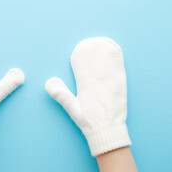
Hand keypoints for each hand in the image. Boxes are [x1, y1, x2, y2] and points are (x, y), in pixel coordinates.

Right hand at [45, 37, 130, 155]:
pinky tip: (114, 50)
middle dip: (94, 48)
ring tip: (101, 41)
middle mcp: (103, 80)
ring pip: (110, 59)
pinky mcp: (122, 84)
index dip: (82, 53)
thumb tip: (49, 80)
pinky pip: (119, 65)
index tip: (79, 48)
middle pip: (98, 57)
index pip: (85, 63)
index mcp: (89, 84)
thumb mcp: (72, 108)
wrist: (109, 130)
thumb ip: (61, 94)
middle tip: (90, 41)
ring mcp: (115, 81)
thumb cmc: (90, 121)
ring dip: (105, 49)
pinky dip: (116, 56)